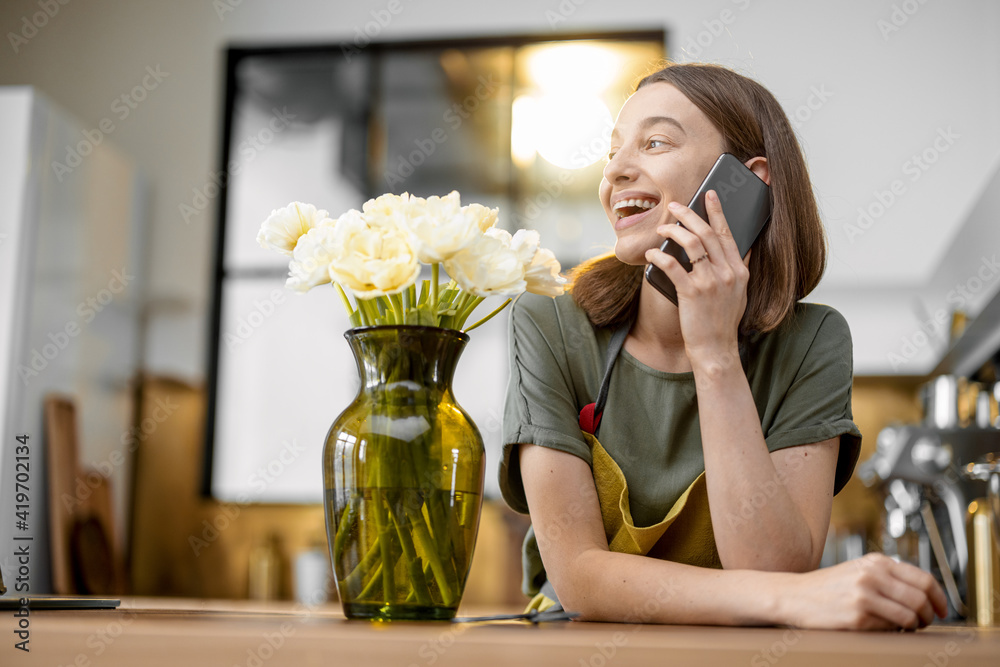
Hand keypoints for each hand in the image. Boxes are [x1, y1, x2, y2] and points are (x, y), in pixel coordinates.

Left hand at [644, 190, 749, 365]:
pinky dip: (659, 256)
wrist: (716, 349)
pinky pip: (672, 265)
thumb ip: (743, 268)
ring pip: (691, 244)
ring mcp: (710, 282)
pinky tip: (652, 253)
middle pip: (706, 233)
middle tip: (674, 205)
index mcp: (739, 270)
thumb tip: (747, 246)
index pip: (727, 233)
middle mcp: (727, 273)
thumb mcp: (741, 293)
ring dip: (673, 231)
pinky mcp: (691, 292)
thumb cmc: (723, 321)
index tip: (709, 194)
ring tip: (661, 228)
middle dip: (689, 215)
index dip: (717, 211)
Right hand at [781, 553, 948, 629]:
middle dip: (929, 616)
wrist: (794, 595)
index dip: (939, 598)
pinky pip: (890, 628)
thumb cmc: (827, 587)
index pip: (923, 579)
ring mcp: (865, 595)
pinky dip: (894, 632)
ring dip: (914, 626)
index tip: (941, 610)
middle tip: (925, 622)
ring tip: (906, 628)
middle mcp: (872, 575)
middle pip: (921, 599)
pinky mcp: (858, 616)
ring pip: (910, 616)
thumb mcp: (858, 570)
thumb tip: (924, 594)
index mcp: (876, 562)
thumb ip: (887, 576)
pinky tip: (885, 629)